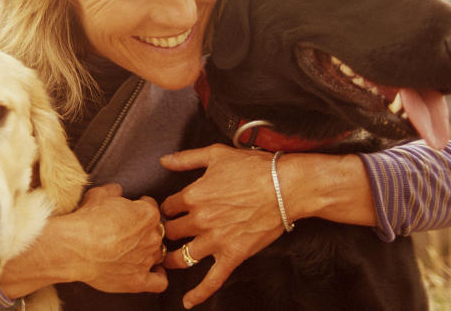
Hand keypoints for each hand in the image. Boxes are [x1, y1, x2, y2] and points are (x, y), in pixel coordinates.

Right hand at [64, 183, 167, 293]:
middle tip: (127, 232)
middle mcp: (152, 237)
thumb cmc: (87, 220)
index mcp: (147, 214)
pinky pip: (159, 282)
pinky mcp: (138, 280)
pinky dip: (158, 277)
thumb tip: (117, 190)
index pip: (151, 207)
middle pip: (156, 232)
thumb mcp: (98, 195)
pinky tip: (152, 273)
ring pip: (157, 254)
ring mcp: (146, 260)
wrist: (76, 248)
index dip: (140, 207)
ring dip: (148, 252)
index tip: (132, 210)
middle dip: (144, 231)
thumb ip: (112, 191)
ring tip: (133, 252)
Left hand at [159, 144, 284, 307]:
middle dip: (168, 233)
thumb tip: (164, 161)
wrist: (286, 187)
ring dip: (171, 259)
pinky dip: (199, 293)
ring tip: (166, 261)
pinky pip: (212, 280)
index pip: (167, 207)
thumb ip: (186, 159)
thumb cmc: (254, 168)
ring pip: (182, 257)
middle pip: (172, 232)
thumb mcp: (216, 154)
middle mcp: (200, 219)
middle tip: (168, 235)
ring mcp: (216, 240)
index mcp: (193, 195)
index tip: (170, 211)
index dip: (167, 209)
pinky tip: (188, 302)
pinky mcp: (233, 255)